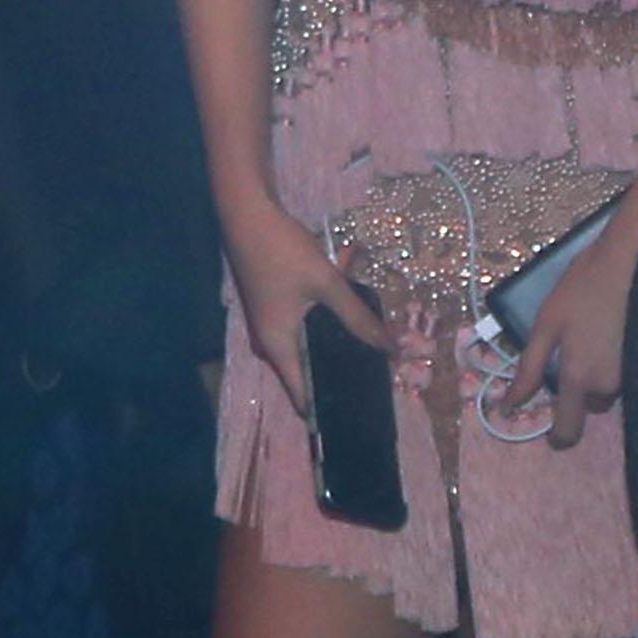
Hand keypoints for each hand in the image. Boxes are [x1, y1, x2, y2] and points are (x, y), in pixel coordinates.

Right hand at [222, 194, 387, 415]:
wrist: (247, 214)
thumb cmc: (282, 251)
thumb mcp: (326, 284)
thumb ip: (358, 317)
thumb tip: (389, 349)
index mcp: (276, 347)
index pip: (301, 396)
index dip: (325, 413)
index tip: (353, 423)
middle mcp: (268, 344)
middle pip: (304, 374)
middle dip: (337, 380)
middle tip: (374, 387)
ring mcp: (267, 326)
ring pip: (303, 351)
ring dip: (331, 355)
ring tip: (368, 361)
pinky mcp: (272, 309)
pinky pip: (299, 334)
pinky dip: (321, 335)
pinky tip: (347, 329)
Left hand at [491, 229, 630, 451]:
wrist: (629, 263)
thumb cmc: (582, 289)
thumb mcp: (546, 325)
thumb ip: (528, 370)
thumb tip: (508, 406)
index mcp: (579, 378)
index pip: (569, 430)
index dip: (558, 438)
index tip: (551, 432)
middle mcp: (609, 384)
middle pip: (589, 406)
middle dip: (578, 391)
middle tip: (571, 355)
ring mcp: (633, 373)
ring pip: (607, 390)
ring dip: (597, 377)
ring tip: (590, 338)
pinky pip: (624, 375)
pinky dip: (613, 364)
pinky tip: (609, 335)